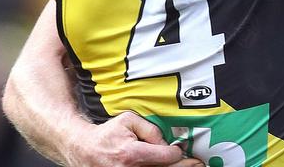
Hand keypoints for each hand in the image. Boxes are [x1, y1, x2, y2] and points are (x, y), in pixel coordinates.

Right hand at [65, 112, 201, 166]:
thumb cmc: (107, 134)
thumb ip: (151, 129)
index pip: (166, 157)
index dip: (177, 153)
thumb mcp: (129, 121)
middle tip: (199, 164)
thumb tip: (165, 143)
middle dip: (184, 166)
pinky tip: (171, 166)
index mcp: (132, 154)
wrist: (84, 150)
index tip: (180, 150)